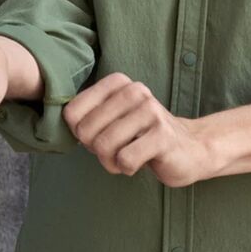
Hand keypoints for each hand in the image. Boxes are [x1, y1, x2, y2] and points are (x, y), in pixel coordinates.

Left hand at [62, 72, 210, 187]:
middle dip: (95, 150)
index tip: (99, 135)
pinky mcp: (162, 135)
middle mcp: (135, 91)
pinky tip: (140, 162)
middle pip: (86, 131)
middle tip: (114, 150)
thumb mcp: (113, 118)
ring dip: (110, 162)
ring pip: (104, 146)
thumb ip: (88, 116)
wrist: (189, 148)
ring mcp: (150, 111)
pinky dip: (127, 168)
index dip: (80, 133)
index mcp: (118, 83)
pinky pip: (125, 159)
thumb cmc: (141, 136)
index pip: (72, 112)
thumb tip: (62, 123)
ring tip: (125, 157)